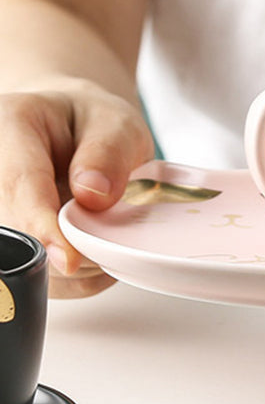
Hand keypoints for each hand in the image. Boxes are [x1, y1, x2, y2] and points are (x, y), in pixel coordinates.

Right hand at [0, 79, 153, 297]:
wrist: (81, 132)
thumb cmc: (95, 125)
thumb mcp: (115, 123)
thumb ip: (109, 152)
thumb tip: (93, 195)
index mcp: (10, 127)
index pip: (18, 186)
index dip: (42, 228)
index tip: (68, 258)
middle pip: (16, 234)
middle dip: (71, 248)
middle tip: (113, 233)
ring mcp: (2, 212)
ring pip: (25, 266)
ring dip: (77, 267)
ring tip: (105, 230)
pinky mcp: (12, 245)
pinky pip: (41, 280)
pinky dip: (77, 277)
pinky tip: (93, 246)